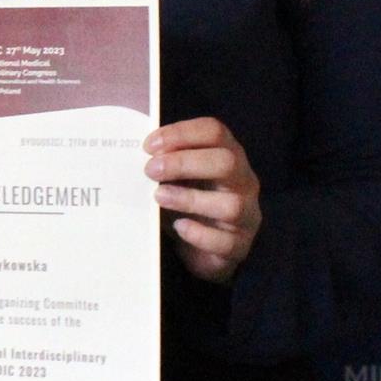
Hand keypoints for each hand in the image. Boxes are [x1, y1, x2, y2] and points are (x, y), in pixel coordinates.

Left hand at [144, 117, 261, 282]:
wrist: (205, 249)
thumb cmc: (190, 204)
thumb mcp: (179, 178)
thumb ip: (165, 163)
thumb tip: (134, 155)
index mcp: (228, 155)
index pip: (214, 132)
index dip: (181, 134)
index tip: (149, 146)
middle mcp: (243, 182)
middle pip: (227, 162)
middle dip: (185, 162)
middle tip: (151, 170)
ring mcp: (246, 215)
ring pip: (231, 204)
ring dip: (190, 198)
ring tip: (159, 197)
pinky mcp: (239, 246)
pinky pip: (225, 241)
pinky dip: (199, 234)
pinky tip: (178, 227)